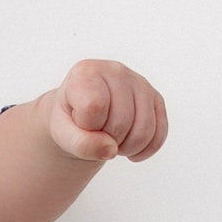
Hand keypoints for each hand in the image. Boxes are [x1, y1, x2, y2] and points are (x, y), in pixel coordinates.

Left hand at [42, 59, 168, 163]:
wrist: (80, 115)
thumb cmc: (69, 120)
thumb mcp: (63, 134)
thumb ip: (81, 143)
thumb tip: (111, 150)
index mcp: (87, 72)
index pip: (95, 107)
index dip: (88, 127)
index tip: (80, 123)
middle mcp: (116, 71)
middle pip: (121, 122)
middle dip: (107, 141)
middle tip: (95, 136)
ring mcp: (140, 83)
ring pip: (144, 130)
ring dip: (126, 148)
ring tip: (110, 141)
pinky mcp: (155, 98)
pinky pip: (159, 134)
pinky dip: (143, 150)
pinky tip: (127, 149)